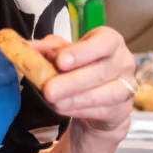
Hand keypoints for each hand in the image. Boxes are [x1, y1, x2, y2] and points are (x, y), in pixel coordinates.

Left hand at [33, 27, 135, 144]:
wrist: (99, 101)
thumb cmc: (82, 70)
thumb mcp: (64, 56)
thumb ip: (47, 50)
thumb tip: (25, 48)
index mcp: (110, 41)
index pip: (104, 41)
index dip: (83, 51)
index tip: (62, 61)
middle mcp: (123, 61)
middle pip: (102, 70)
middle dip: (73, 81)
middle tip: (50, 89)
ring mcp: (127, 86)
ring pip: (107, 92)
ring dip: (78, 98)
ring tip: (55, 102)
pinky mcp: (122, 109)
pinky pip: (103, 110)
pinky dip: (82, 111)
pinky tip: (65, 110)